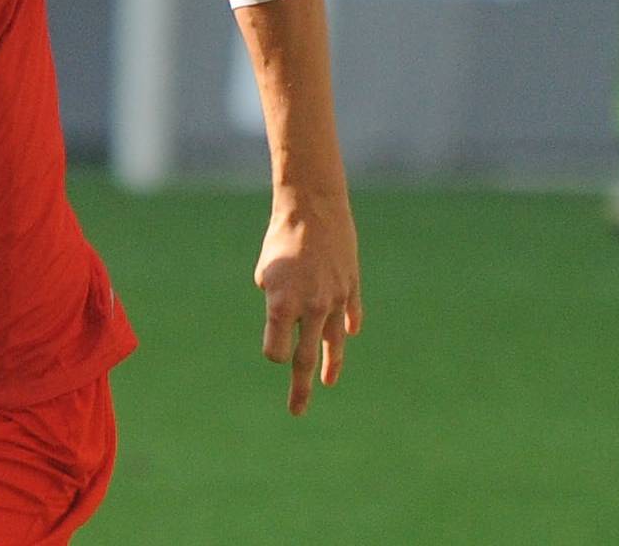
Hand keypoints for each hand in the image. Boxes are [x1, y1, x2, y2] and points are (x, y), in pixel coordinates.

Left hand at [254, 193, 361, 415]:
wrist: (314, 207)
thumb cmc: (281, 238)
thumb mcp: (266, 270)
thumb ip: (275, 299)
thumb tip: (287, 315)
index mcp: (282, 305)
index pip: (277, 351)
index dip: (273, 352)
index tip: (273, 350)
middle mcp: (311, 308)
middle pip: (303, 358)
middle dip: (300, 388)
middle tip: (296, 412)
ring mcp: (335, 300)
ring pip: (333, 343)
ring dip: (330, 365)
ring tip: (325, 382)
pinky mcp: (352, 287)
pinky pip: (351, 314)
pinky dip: (348, 326)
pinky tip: (347, 337)